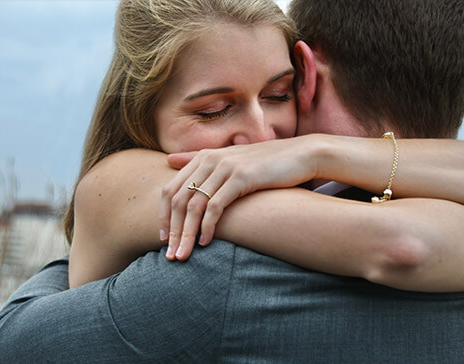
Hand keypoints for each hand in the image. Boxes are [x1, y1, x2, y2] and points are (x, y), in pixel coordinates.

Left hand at [160, 136, 319, 260]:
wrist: (300, 155)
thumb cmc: (265, 163)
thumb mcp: (229, 159)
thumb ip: (198, 160)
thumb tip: (169, 161)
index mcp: (203, 157)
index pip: (170, 189)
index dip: (162, 216)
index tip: (163, 239)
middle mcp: (210, 159)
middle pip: (178, 200)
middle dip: (172, 231)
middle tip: (171, 255)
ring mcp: (225, 167)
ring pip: (194, 206)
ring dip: (186, 235)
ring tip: (184, 255)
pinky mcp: (241, 177)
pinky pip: (216, 206)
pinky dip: (208, 226)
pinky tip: (206, 243)